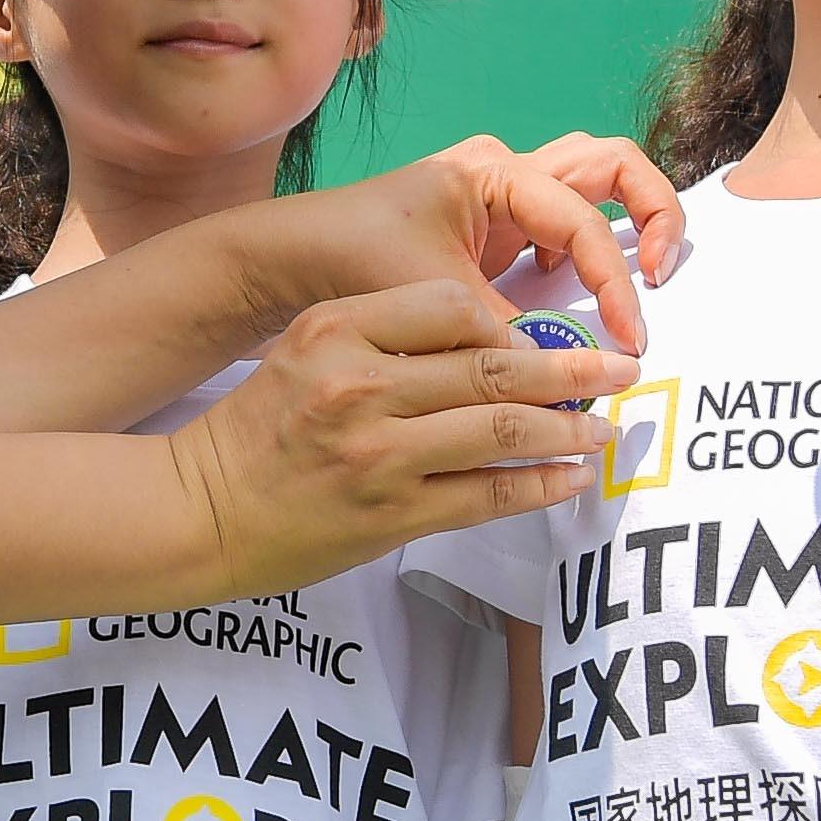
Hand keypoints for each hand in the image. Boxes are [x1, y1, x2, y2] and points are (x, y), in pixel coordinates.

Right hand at [163, 276, 644, 591]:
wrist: (198, 510)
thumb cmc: (258, 430)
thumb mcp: (304, 350)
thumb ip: (382, 337)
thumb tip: (487, 344)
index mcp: (336, 329)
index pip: (452, 306)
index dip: (513, 322)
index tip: (549, 332)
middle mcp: (360, 385)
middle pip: (493, 369)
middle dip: (571, 370)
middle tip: (623, 371)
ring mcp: (378, 454)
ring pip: (501, 432)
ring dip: (568, 430)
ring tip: (604, 429)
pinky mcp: (391, 514)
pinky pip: (488, 495)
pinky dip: (539, 486)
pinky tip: (570, 478)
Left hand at [222, 135, 686, 352]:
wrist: (292, 259)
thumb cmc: (351, 259)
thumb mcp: (434, 298)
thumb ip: (505, 334)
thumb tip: (568, 381)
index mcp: (495, 172)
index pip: (584, 219)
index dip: (614, 283)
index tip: (626, 341)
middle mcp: (507, 171)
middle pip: (615, 166)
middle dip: (655, 212)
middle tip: (662, 275)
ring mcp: (504, 197)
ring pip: (595, 188)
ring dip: (625, 228)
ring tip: (638, 287)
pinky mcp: (496, 231)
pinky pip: (565, 227)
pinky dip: (586, 257)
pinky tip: (571, 304)